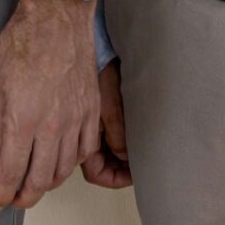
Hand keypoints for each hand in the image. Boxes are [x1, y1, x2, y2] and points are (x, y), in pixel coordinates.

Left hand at [0, 0, 100, 208]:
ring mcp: (75, 120)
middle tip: (15, 199)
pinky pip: (84, 150)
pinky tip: (61, 162)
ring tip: (35, 184)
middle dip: (25, 196)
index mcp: (23, 119)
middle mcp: (51, 126)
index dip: (3, 193)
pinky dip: (71, 163)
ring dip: (48, 183)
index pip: (12, 171)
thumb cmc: (22, 43)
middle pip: (40, 179)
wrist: (57, 18)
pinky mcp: (91, 111)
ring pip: (64, 169)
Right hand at [79, 60, 131, 188]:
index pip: (97, 174)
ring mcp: (87, 126)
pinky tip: (134, 134)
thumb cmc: (97, 72)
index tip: (137, 174)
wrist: (89, 45)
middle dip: (119, 169)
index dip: (116, 179)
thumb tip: (126, 159)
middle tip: (143, 164)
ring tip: (142, 150)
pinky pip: (105, 137)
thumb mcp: (111, 106)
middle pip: (100, 166)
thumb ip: (117, 136)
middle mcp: (81, 135)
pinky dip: (119, 141)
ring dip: (120, 156)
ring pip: (103, 153)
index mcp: (81, 137)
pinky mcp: (93, 114)